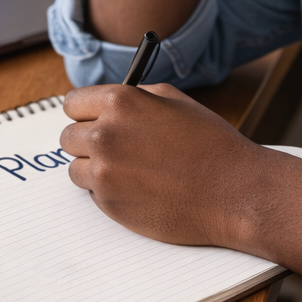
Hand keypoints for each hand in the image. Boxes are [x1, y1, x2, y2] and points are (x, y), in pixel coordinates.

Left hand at [60, 83, 276, 247]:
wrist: (233, 191)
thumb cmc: (210, 144)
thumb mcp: (174, 101)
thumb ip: (134, 97)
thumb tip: (107, 103)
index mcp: (120, 103)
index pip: (72, 103)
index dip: (85, 111)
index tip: (91, 118)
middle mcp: (105, 135)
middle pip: (68, 136)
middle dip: (87, 140)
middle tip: (113, 147)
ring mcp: (104, 172)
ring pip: (76, 167)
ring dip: (95, 168)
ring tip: (131, 170)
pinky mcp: (108, 204)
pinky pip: (92, 193)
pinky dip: (109, 191)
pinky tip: (140, 188)